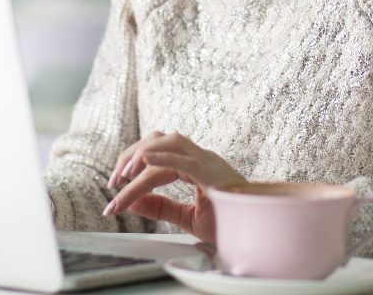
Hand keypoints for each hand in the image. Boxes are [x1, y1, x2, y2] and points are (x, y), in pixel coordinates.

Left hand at [102, 130, 245, 240]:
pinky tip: (144, 161)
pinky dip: (162, 158)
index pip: (156, 158)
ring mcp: (208, 162)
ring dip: (142, 155)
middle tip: (113, 184)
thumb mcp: (188, 217)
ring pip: (170, 142)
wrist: (259, 231)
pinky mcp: (212, 174)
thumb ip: (162, 208)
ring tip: (123, 176)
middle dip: (130, 158)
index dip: (132, 170)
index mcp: (195, 165)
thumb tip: (132, 201)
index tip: (114, 196)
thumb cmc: (230, 223)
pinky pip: (185, 160)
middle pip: (158, 141)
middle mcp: (200, 157)